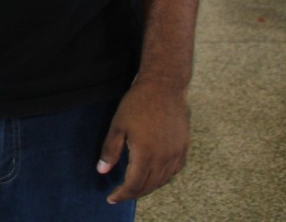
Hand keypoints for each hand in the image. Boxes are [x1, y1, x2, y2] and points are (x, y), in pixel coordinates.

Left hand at [98, 78, 189, 203]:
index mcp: (145, 154)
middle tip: (121, 195)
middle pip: (148, 186)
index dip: (122, 195)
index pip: (134, 185)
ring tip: (135, 187)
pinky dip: (163, 178)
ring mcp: (176, 153)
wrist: (165, 86)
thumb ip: (110, 151)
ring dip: (148, 187)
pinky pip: (174, 171)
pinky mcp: (184, 147)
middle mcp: (163, 158)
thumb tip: (102, 171)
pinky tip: (155, 175)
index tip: (111, 199)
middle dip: (133, 193)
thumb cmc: (138, 103)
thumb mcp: (118, 125)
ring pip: (162, 181)